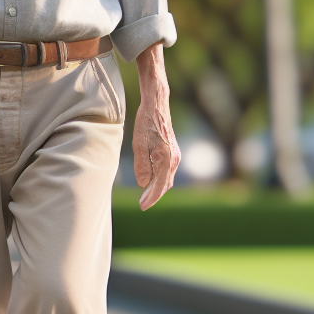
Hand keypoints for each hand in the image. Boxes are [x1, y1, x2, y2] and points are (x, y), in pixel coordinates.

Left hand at [133, 43, 179, 210]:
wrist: (156, 105)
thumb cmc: (146, 123)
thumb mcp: (138, 145)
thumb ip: (142, 166)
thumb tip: (143, 184)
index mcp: (166, 160)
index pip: (159, 186)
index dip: (151, 198)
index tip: (142, 207)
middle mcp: (174, 160)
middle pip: (165, 185)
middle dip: (154, 195)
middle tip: (142, 203)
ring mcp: (175, 155)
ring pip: (167, 178)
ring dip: (157, 187)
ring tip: (145, 195)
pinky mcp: (173, 151)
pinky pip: (168, 170)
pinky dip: (160, 178)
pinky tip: (151, 179)